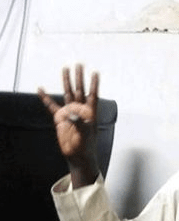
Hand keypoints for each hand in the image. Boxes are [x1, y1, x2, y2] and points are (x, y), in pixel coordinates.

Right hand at [38, 64, 99, 186]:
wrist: (78, 157)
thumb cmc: (86, 147)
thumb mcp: (85, 135)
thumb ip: (80, 123)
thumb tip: (73, 112)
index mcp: (90, 113)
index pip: (93, 95)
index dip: (94, 84)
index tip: (95, 72)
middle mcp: (80, 110)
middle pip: (80, 90)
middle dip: (79, 77)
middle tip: (79, 64)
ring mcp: (70, 113)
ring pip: (68, 93)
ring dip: (67, 82)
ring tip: (65, 68)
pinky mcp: (61, 119)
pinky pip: (52, 106)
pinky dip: (46, 98)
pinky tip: (41, 89)